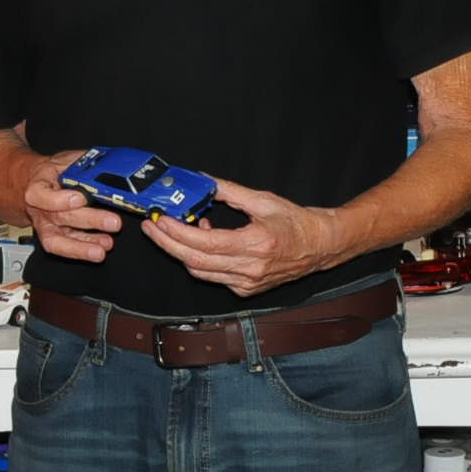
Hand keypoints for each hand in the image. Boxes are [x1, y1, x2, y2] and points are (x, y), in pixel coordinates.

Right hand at [23, 149, 120, 262]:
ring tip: (105, 246)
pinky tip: (101, 247)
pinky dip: (84, 249)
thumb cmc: (53, 172)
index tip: (81, 197)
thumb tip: (108, 164)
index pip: (41, 195)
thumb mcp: (65, 160)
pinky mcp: (53, 237)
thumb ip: (82, 162)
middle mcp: (39, 208)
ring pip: (59, 240)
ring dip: (84, 245)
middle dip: (89, 220)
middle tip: (113, 222)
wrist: (35, 184)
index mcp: (37, 185)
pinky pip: (66, 246)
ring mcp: (45, 225)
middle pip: (60, 217)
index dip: (60, 199)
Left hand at [142, 177, 344, 297]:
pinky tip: (201, 240)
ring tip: (171, 229)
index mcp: (255, 245)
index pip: (203, 244)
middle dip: (166, 243)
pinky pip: (212, 276)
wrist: (320, 247)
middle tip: (150, 226)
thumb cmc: (296, 222)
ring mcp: (246, 284)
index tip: (159, 219)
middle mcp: (249, 270)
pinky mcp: (245, 290)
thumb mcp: (263, 200)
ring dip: (180, 252)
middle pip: (194, 262)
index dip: (176, 233)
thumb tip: (202, 181)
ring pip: (199, 272)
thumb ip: (229, 191)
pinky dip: (199, 259)